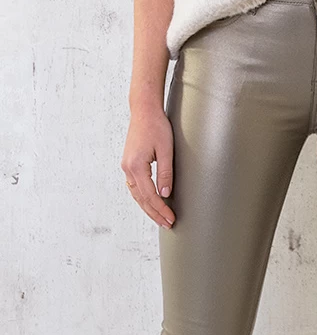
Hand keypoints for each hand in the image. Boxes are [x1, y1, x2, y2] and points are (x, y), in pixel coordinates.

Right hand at [121, 105, 175, 228]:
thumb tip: (165, 193)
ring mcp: (126, 166)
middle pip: (141, 199)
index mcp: (136, 165)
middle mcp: (128, 168)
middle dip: (155, 213)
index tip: (171, 218)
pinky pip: (135, 187)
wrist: (144, 111)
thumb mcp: (166, 149)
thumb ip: (165, 172)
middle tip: (167, 224)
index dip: (160, 209)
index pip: (149, 195)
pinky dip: (143, 198)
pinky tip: (151, 204)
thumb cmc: (156, 126)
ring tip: (160, 218)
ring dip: (148, 208)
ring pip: (136, 195)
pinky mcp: (129, 164)